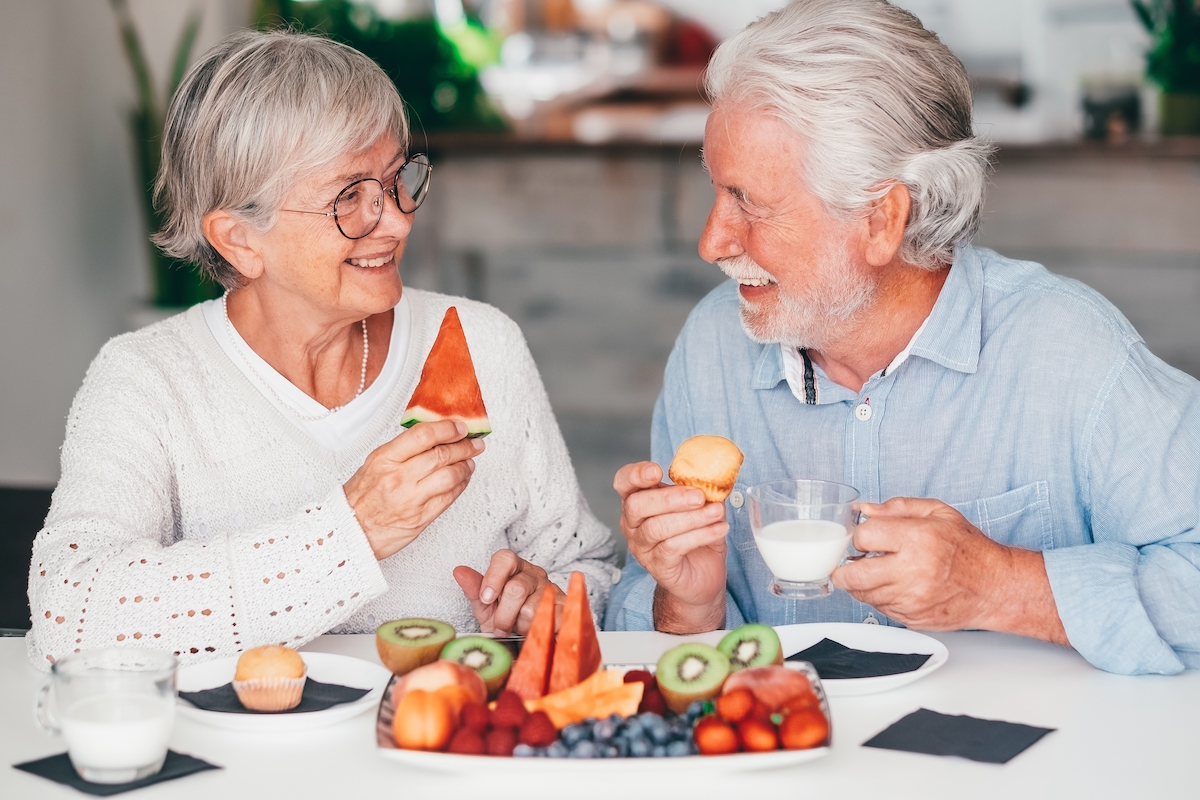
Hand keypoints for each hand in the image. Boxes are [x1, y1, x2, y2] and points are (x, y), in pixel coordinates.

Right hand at [344, 419, 482, 559]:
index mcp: (385, 459)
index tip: (460, 427)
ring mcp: (412, 499)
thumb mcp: (374, 464)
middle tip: (473, 443)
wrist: (349, 531)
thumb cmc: (359, 499)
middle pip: (442, 454)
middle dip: (464, 446)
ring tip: (470, 461)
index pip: (423, 435)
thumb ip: (402, 450)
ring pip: (451, 475)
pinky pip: (449, 498)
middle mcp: (399, 477)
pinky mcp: (421, 517)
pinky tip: (463, 479)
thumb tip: (433, 437)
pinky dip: (461, 485)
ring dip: (466, 466)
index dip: (447, 428)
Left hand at [452, 550, 562, 635]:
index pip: (505, 558)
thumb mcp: (486, 605)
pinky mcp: (566, 607)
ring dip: (522, 626)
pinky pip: (552, 620)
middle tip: (501, 627)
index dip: (493, 578)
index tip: (486, 599)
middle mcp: (535, 573)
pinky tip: (536, 631)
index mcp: (514, 567)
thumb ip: (474, 589)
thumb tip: (459, 571)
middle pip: (516, 589)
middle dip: (504, 616)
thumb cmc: (506, 615)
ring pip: (533, 609)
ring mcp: (552, 588)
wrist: (532, 633)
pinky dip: (540, 631)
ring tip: (520, 628)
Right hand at [615, 461, 727, 632]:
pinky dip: (699, 535)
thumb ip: (702, 491)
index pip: (624, 482)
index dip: (635, 475)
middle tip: (699, 496)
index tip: (657, 471)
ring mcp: (642, 547)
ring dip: (691, 518)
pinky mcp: (657, 566)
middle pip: (637, 505)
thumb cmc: (697, 535)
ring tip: (716, 512)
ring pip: (656, 528)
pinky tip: (719, 529)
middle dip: (669, 498)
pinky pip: (673, 547)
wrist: (703, 575)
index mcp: (639, 500)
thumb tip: (715, 479)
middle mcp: (633, 523)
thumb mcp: (700, 507)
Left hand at [831, 497, 1066, 642]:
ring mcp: (912, 599)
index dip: (860, 535)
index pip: (864, 536)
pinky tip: (891, 586)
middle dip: (844, 568)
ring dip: (860, 584)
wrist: (995, 588)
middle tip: (846, 563)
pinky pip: (880, 609)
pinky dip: (878, 598)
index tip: (866, 537)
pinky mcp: (912, 617)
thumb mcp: (939, 513)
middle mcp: (913, 571)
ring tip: (871, 572)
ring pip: (864, 595)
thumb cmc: (969, 550)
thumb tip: (866, 509)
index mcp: (918, 540)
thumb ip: (899, 507)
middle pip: (855, 574)